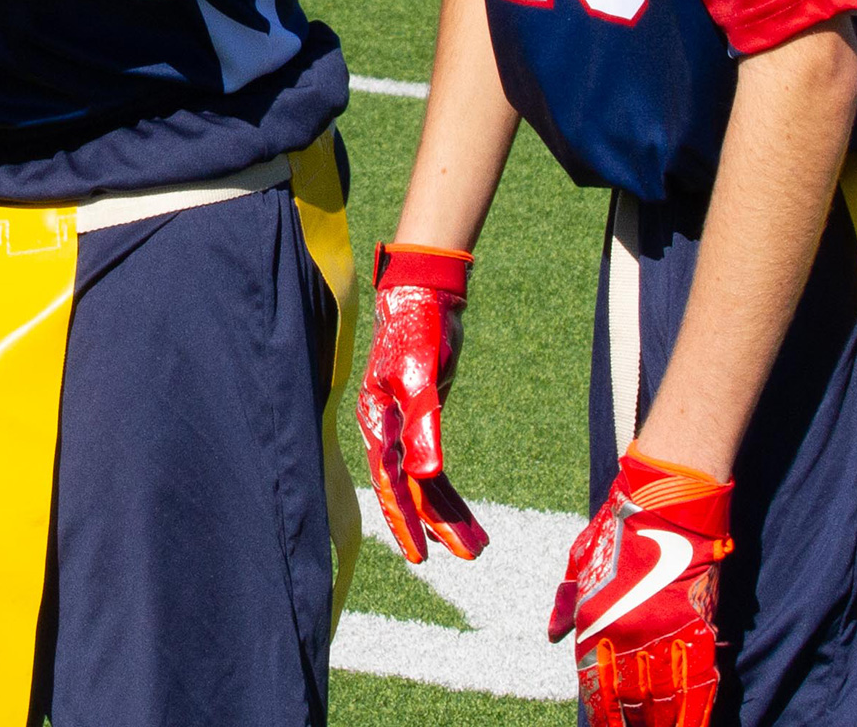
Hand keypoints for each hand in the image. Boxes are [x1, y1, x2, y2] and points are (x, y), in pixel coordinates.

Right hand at [357, 242, 490, 562]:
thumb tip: (426, 476)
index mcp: (378, 423)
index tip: (422, 558)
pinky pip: (431, 465)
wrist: (425, 298)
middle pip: (409, 489)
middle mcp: (386, 431)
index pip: (391, 482)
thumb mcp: (420, 378)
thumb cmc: (416, 332)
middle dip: (435, 525)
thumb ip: (422, 428)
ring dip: (447, 512)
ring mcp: (403, 427)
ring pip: (423, 481)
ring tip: (477, 546)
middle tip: (468, 555)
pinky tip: (460, 512)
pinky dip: (445, 489)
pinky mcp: (422, 419)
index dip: (406, 521)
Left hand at [550, 453, 734, 726]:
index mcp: (598, 621)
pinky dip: (700, 704)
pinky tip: (698, 720)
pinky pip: (702, 678)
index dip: (602, 712)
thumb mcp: (580, 562)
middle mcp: (632, 635)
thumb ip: (568, 603)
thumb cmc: (619, 527)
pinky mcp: (702, 627)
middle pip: (633, 697)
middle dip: (633, 722)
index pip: (597, 681)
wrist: (668, 504)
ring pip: (668, 696)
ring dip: (666, 720)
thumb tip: (552, 634)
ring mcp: (669, 634)